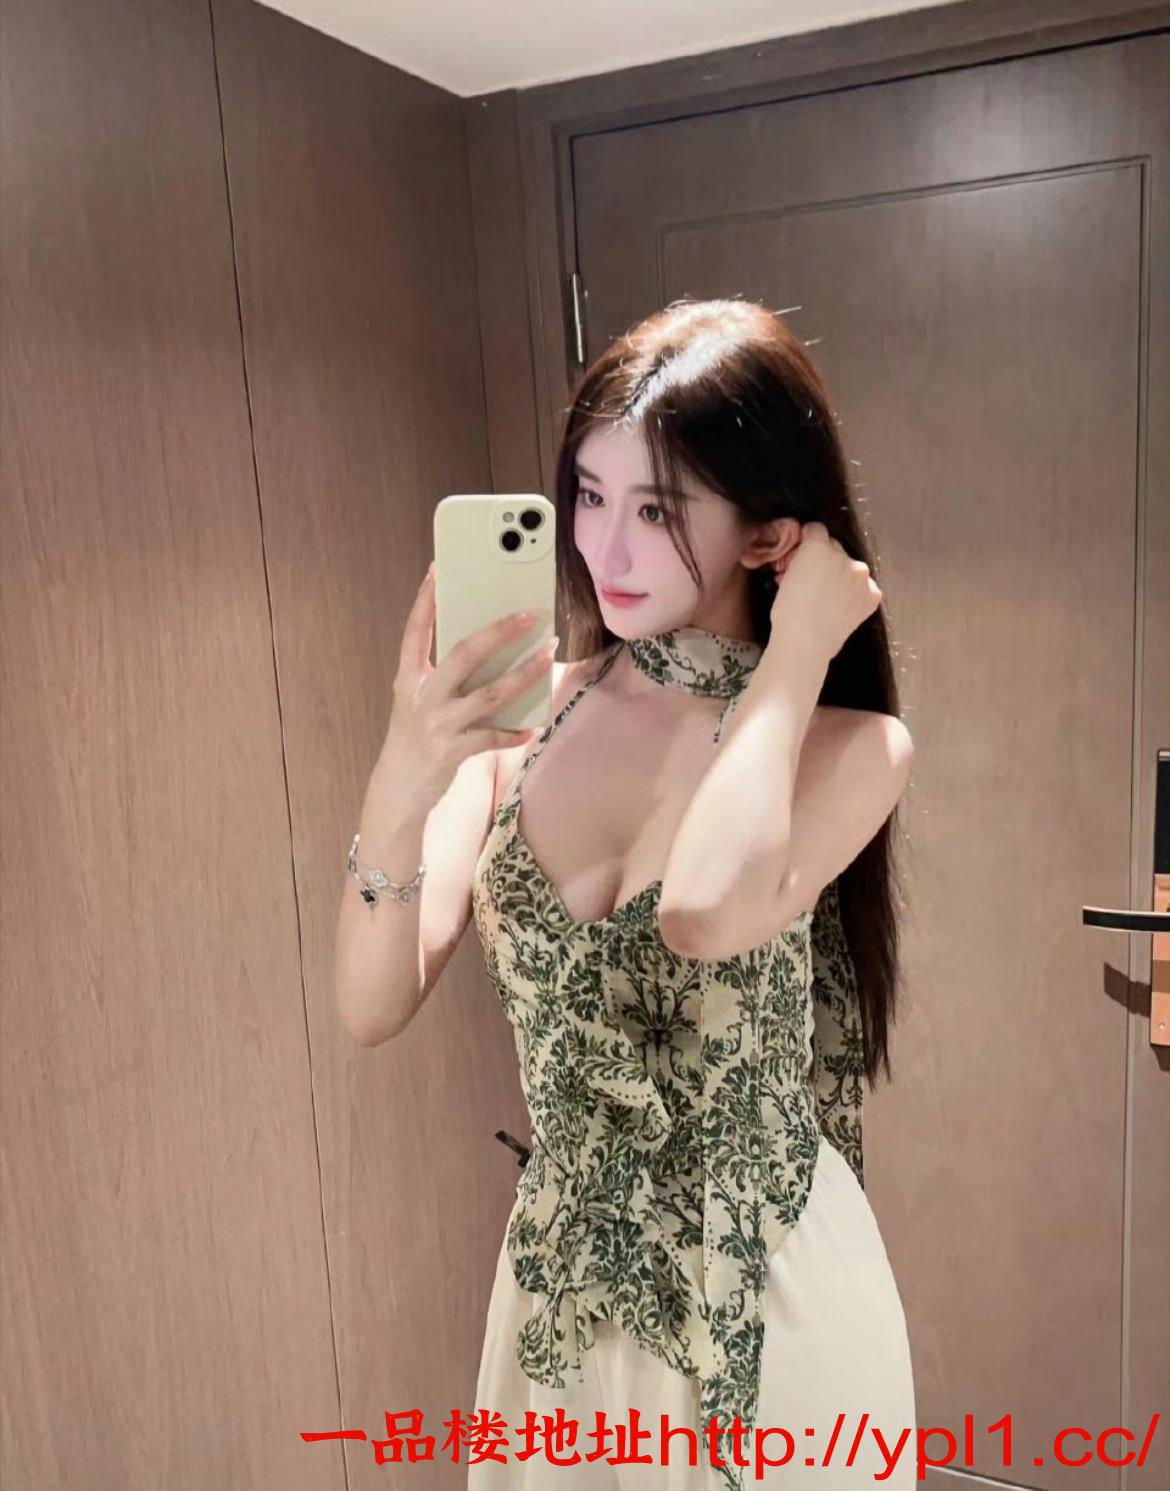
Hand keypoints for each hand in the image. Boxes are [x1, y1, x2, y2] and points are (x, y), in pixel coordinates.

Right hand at [380, 561, 554, 808]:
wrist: (397, 790)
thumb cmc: (415, 737)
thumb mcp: (418, 701)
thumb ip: (442, 676)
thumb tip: (487, 647)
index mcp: (409, 679)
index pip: (415, 631)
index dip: (425, 600)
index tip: (437, 569)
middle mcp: (422, 697)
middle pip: (464, 654)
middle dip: (501, 631)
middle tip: (531, 615)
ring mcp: (437, 724)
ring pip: (489, 693)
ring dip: (524, 674)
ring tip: (548, 656)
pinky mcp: (452, 752)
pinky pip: (492, 737)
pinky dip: (514, 732)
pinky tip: (532, 727)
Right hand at [768, 522, 881, 658]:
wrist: (806, 643)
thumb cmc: (788, 613)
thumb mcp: (785, 578)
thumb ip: (799, 562)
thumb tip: (804, 562)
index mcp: (818, 547)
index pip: (815, 530)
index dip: (806, 542)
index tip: (801, 556)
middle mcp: (844, 556)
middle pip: (834, 548)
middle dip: (824, 561)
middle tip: (812, 582)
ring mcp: (861, 576)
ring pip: (850, 569)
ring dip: (841, 577)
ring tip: (827, 599)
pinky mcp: (872, 595)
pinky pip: (863, 587)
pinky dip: (855, 594)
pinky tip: (842, 607)